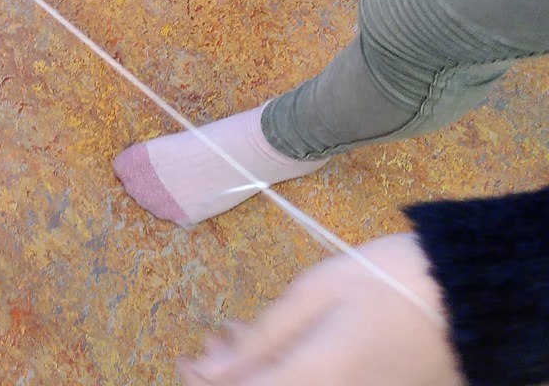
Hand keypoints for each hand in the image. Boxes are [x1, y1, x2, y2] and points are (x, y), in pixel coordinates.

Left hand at [180, 233, 461, 385]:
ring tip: (244, 332)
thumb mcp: (314, 293)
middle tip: (217, 339)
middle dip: (229, 374)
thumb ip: (259, 339)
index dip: (205, 381)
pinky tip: (282, 342)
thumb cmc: (390, 281)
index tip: (187, 358)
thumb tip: (206, 371)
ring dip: (257, 370)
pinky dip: (288, 370)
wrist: (468, 296)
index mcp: (315, 377)